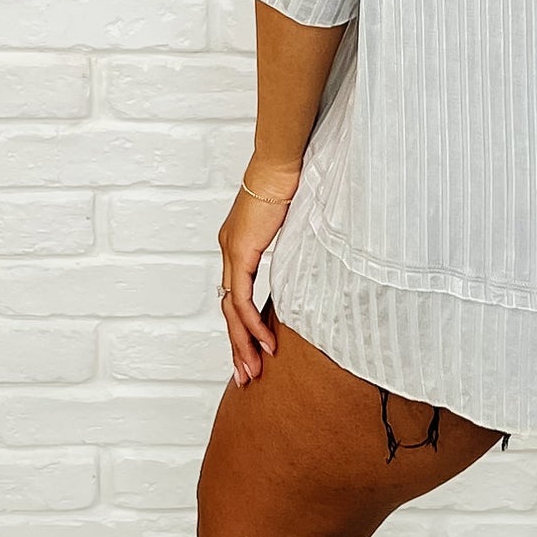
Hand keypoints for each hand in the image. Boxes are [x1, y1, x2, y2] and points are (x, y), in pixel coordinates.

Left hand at [216, 160, 300, 387]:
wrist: (281, 162)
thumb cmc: (290, 181)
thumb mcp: (290, 221)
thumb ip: (290, 242)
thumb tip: (309, 255)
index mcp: (238, 244)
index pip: (235, 295)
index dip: (242, 325)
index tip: (254, 349)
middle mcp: (229, 251)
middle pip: (228, 309)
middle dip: (238, 345)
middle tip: (246, 374)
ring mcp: (231, 253)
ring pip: (231, 312)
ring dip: (243, 343)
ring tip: (253, 370)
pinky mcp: (240, 253)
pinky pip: (240, 300)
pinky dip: (251, 325)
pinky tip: (265, 343)